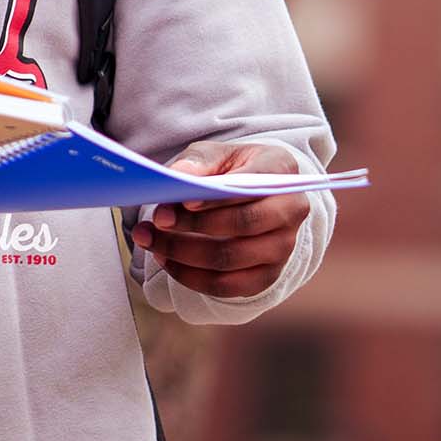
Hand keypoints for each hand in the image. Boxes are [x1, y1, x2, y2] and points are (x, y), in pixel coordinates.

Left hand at [130, 140, 313, 297]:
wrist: (253, 195)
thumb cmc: (232, 170)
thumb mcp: (217, 154)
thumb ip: (199, 161)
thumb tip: (180, 175)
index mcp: (280, 170)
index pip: (251, 186)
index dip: (216, 197)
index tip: (182, 200)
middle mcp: (291, 211)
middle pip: (242, 225)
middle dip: (193, 225)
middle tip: (157, 219)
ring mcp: (282, 248)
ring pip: (230, 259)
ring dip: (182, 253)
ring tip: (150, 239)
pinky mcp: (266, 276)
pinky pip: (226, 286)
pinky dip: (190, 276)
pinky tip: (165, 260)